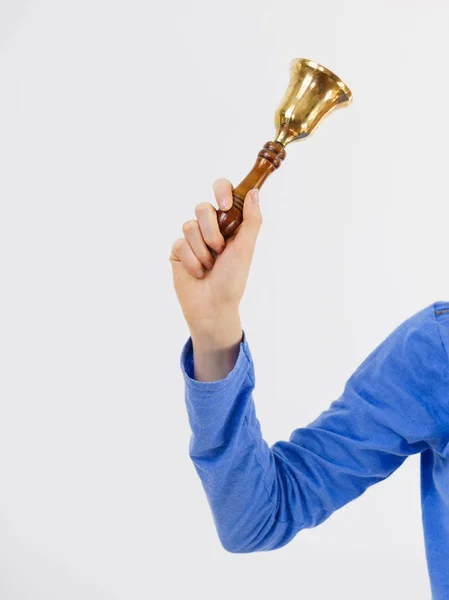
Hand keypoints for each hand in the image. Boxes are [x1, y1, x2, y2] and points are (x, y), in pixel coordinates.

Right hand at [169, 179, 261, 379]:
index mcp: (229, 223)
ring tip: (209, 266)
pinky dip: (192, 260)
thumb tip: (255, 192)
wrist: (213, 307)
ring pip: (189, 225)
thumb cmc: (233, 280)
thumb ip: (252, 220)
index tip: (225, 205)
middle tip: (219, 249)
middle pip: (202, 207)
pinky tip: (198, 273)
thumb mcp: (246, 249)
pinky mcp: (178, 251)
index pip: (222, 191)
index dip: (221, 191)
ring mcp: (192, 239)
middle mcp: (210, 227)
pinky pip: (180, 243)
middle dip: (211, 230)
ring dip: (202, 250)